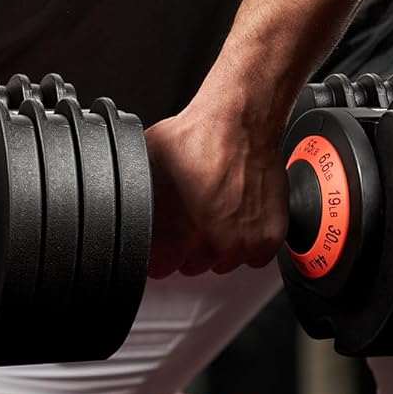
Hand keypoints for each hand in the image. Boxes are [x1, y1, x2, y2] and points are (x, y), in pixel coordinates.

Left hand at [144, 107, 287, 277]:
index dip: (161, 252)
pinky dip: (250, 242)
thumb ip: (137, 202)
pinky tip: (240, 217)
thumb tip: (125, 215)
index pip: (160, 269)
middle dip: (189, 246)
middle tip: (193, 215)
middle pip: (192, 266)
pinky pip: (255, 257)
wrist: (239, 124)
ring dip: (220, 245)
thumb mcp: (147, 167)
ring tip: (218, 211)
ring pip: (223, 264)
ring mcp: (240, 244)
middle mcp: (208, 245)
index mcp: (174, 235)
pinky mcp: (267, 239)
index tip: (165, 240)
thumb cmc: (196, 139)